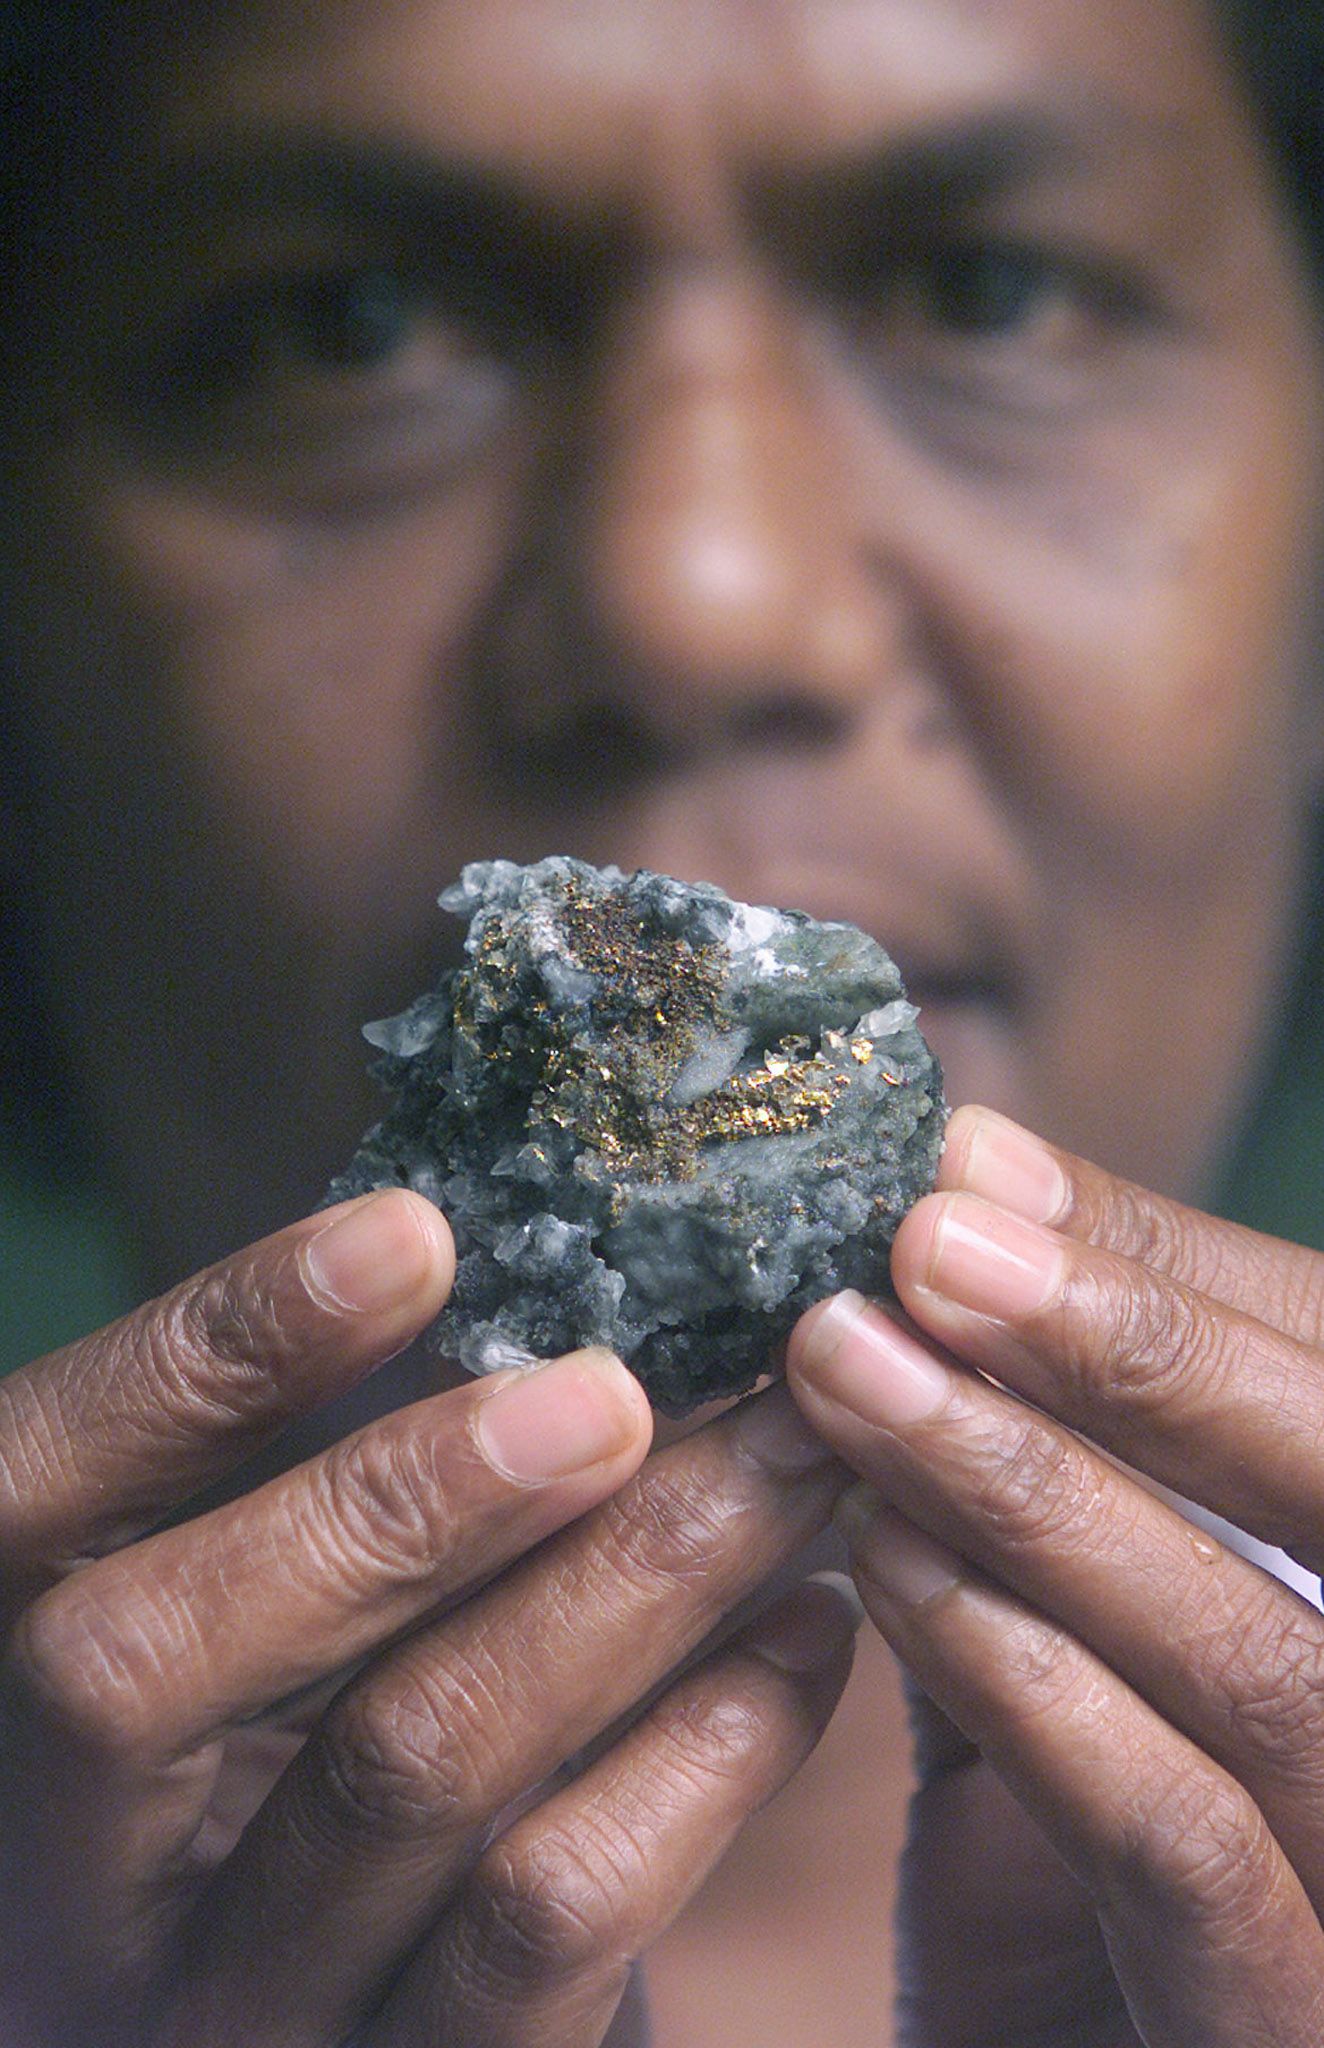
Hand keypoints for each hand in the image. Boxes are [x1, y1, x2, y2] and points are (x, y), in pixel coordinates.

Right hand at [0, 1190, 856, 2046]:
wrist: (374, 2027)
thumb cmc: (325, 1768)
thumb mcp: (268, 1628)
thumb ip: (317, 1484)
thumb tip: (476, 1263)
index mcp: (11, 1702)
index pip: (29, 1498)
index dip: (204, 1357)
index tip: (413, 1233)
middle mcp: (60, 1877)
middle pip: (155, 1661)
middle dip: (399, 1493)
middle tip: (617, 1389)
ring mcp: (222, 2012)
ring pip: (402, 1769)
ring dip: (620, 1585)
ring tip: (780, 1456)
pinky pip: (546, 1921)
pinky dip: (702, 1753)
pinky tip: (805, 1631)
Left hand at [786, 1104, 1323, 2047]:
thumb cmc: (1069, 1847)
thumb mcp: (1074, 1619)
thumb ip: (1052, 1444)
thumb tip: (969, 1184)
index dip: (1161, 1264)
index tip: (960, 1163)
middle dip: (1131, 1345)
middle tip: (922, 1235)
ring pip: (1268, 1658)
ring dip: (1040, 1493)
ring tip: (853, 1373)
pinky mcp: (1282, 2025)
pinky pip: (1189, 1847)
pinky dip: (1038, 1693)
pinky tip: (888, 1569)